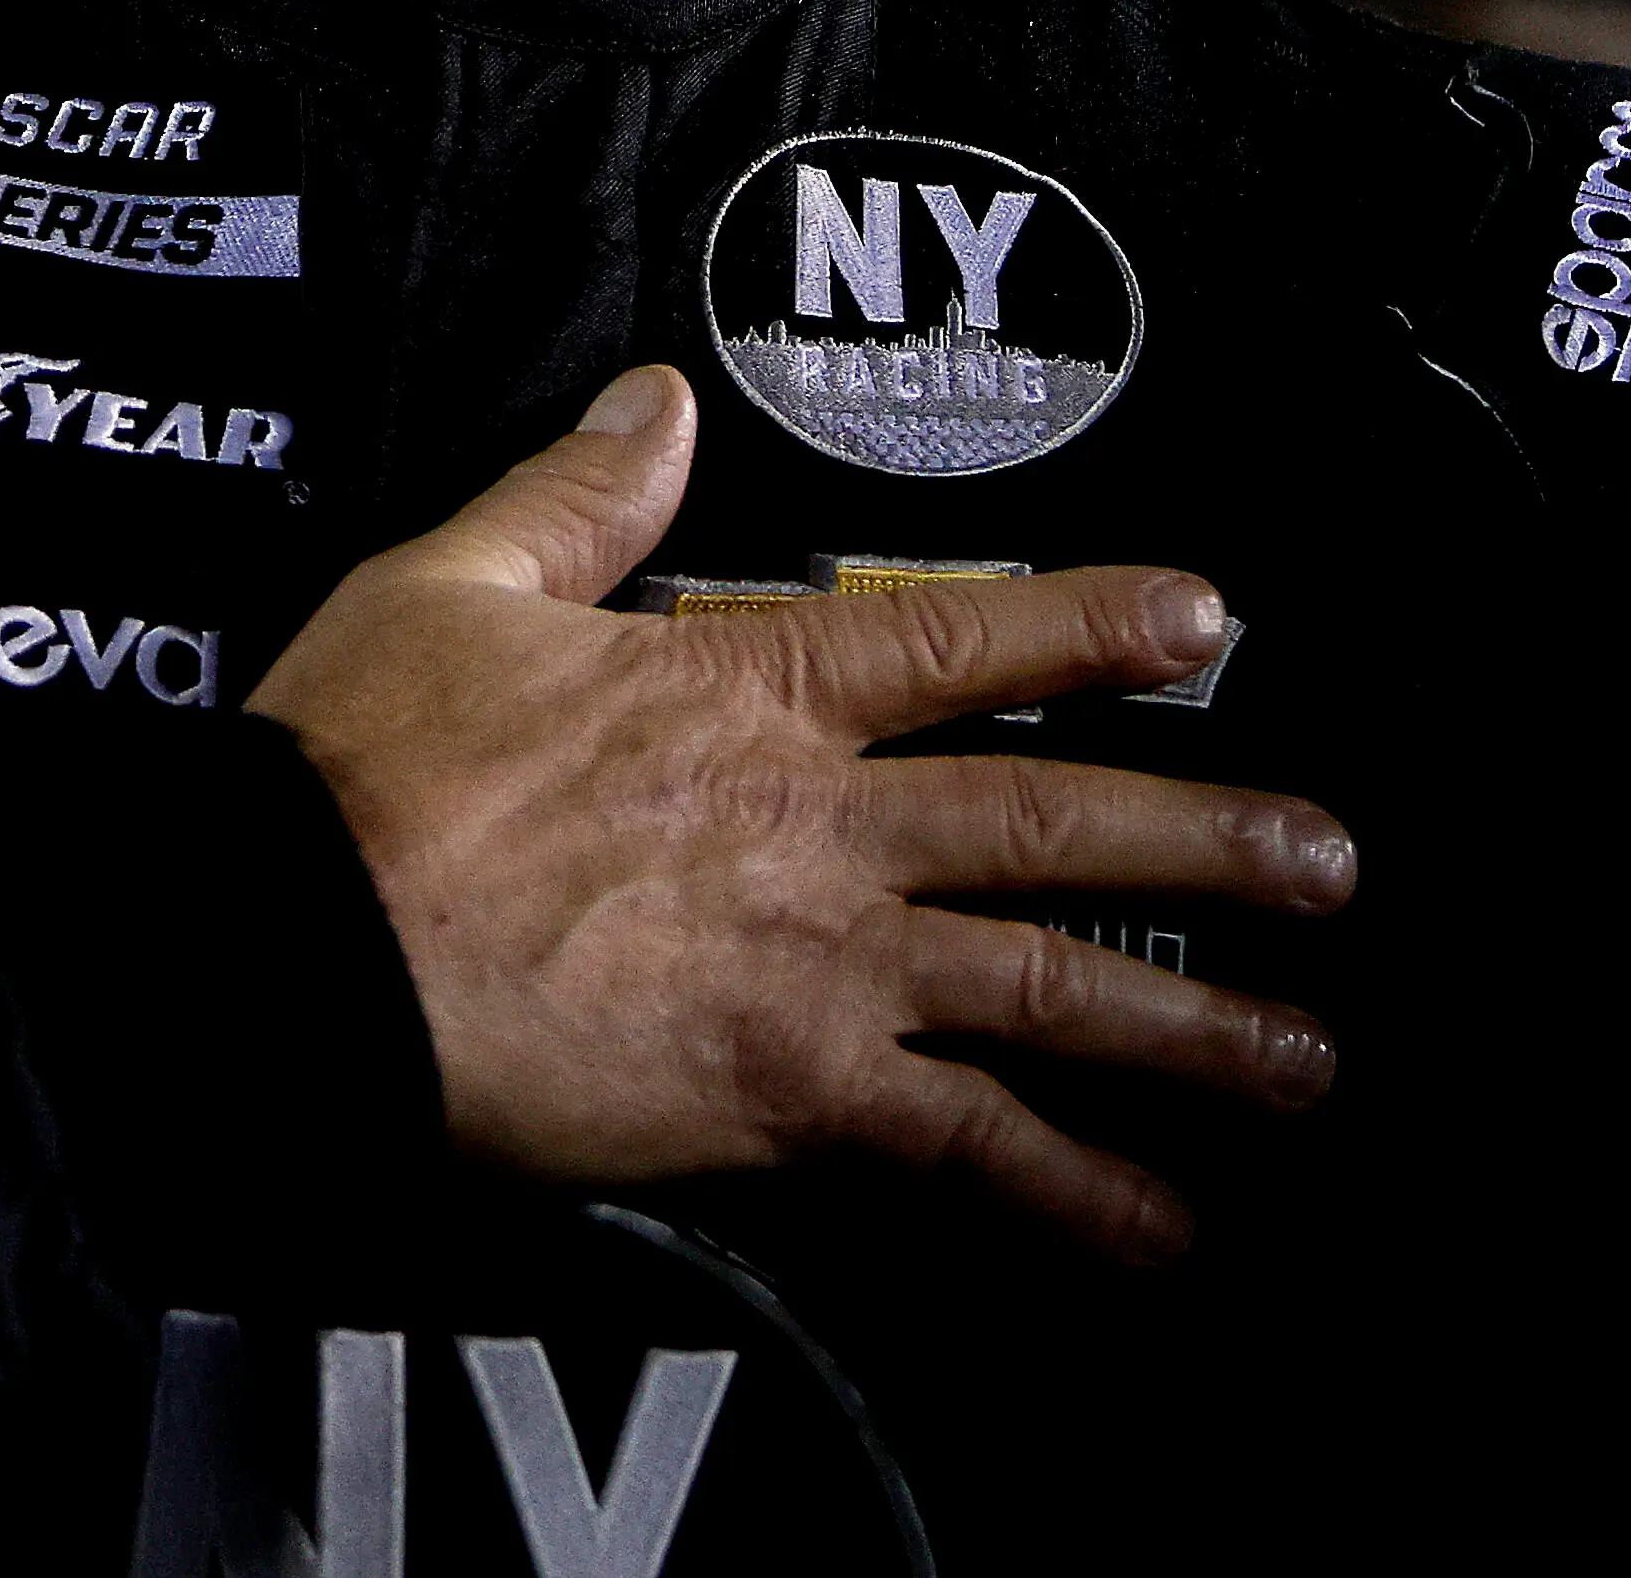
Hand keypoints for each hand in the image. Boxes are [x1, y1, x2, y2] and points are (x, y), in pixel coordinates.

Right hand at [247, 363, 1354, 1262]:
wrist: (297, 950)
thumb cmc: (355, 776)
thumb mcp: (451, 586)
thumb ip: (574, 495)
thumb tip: (653, 400)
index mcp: (743, 684)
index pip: (961, 636)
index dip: (1097, 622)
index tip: (1207, 617)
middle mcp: (817, 825)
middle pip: (1057, 824)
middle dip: (1214, 841)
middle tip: (1332, 864)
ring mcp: (819, 969)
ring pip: (1050, 989)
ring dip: (1196, 1027)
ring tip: (1303, 1059)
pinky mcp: (787, 1102)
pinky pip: (966, 1153)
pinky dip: (1075, 1195)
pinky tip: (1162, 1230)